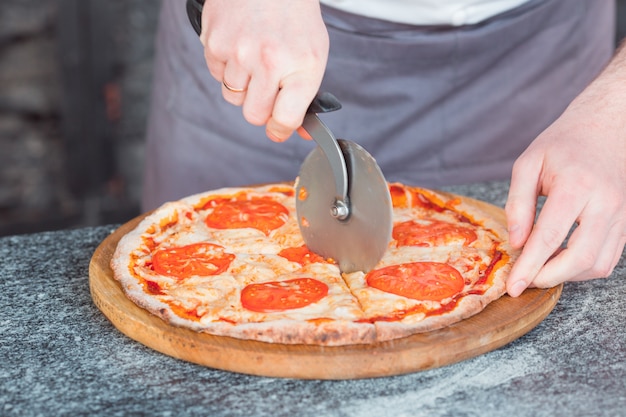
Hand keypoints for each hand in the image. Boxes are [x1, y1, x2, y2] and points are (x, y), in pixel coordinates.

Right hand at [199, 0, 328, 141]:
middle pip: (254, 115)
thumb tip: (298, 132)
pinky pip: (217, 74)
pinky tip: (239, 43)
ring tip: (254, 55)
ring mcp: (238, 51)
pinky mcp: (214, 41)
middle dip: (260, 107)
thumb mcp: (313, 55)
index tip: (278, 128)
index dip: (280, 129)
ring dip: (242, 84)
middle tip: (267, 85)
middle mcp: (269, 61)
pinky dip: (226, 65)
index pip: (285, 120)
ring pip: (233, 96)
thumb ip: (305, 96)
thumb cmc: (294, 17)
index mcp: (301, 66)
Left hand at [504, 52, 625, 296]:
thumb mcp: (528, 164)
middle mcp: (605, 203)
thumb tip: (516, 242)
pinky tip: (562, 262)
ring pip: (597, 265)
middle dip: (548, 278)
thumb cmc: (563, 143)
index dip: (528, 267)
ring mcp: (621, 214)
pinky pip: (610, 259)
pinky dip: (585, 269)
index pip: (549, 238)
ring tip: (541, 269)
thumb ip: (518, 203)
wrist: (608, 126)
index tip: (512, 287)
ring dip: (567, 276)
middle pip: (578, 259)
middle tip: (525, 280)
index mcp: (577, 186)